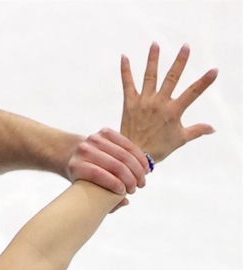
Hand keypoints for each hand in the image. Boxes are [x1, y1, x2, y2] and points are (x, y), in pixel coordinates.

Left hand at [67, 128, 149, 199]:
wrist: (73, 155)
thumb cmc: (83, 179)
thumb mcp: (87, 191)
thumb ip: (104, 200)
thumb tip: (125, 202)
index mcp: (76, 166)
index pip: (97, 174)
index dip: (113, 184)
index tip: (124, 192)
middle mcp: (84, 150)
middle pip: (113, 164)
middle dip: (130, 178)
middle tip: (137, 188)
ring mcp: (94, 139)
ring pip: (123, 154)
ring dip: (137, 169)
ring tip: (142, 180)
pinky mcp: (105, 132)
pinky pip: (127, 144)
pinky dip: (139, 156)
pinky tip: (144, 167)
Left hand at [120, 43, 217, 162]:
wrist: (134, 156)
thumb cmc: (158, 149)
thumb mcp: (180, 140)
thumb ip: (197, 131)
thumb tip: (213, 128)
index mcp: (173, 111)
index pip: (193, 93)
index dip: (204, 82)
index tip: (214, 70)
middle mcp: (159, 103)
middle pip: (172, 78)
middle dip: (180, 61)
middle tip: (185, 46)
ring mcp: (144, 102)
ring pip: (150, 76)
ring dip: (153, 59)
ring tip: (155, 44)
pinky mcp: (130, 103)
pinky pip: (127, 84)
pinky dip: (125, 70)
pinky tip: (124, 56)